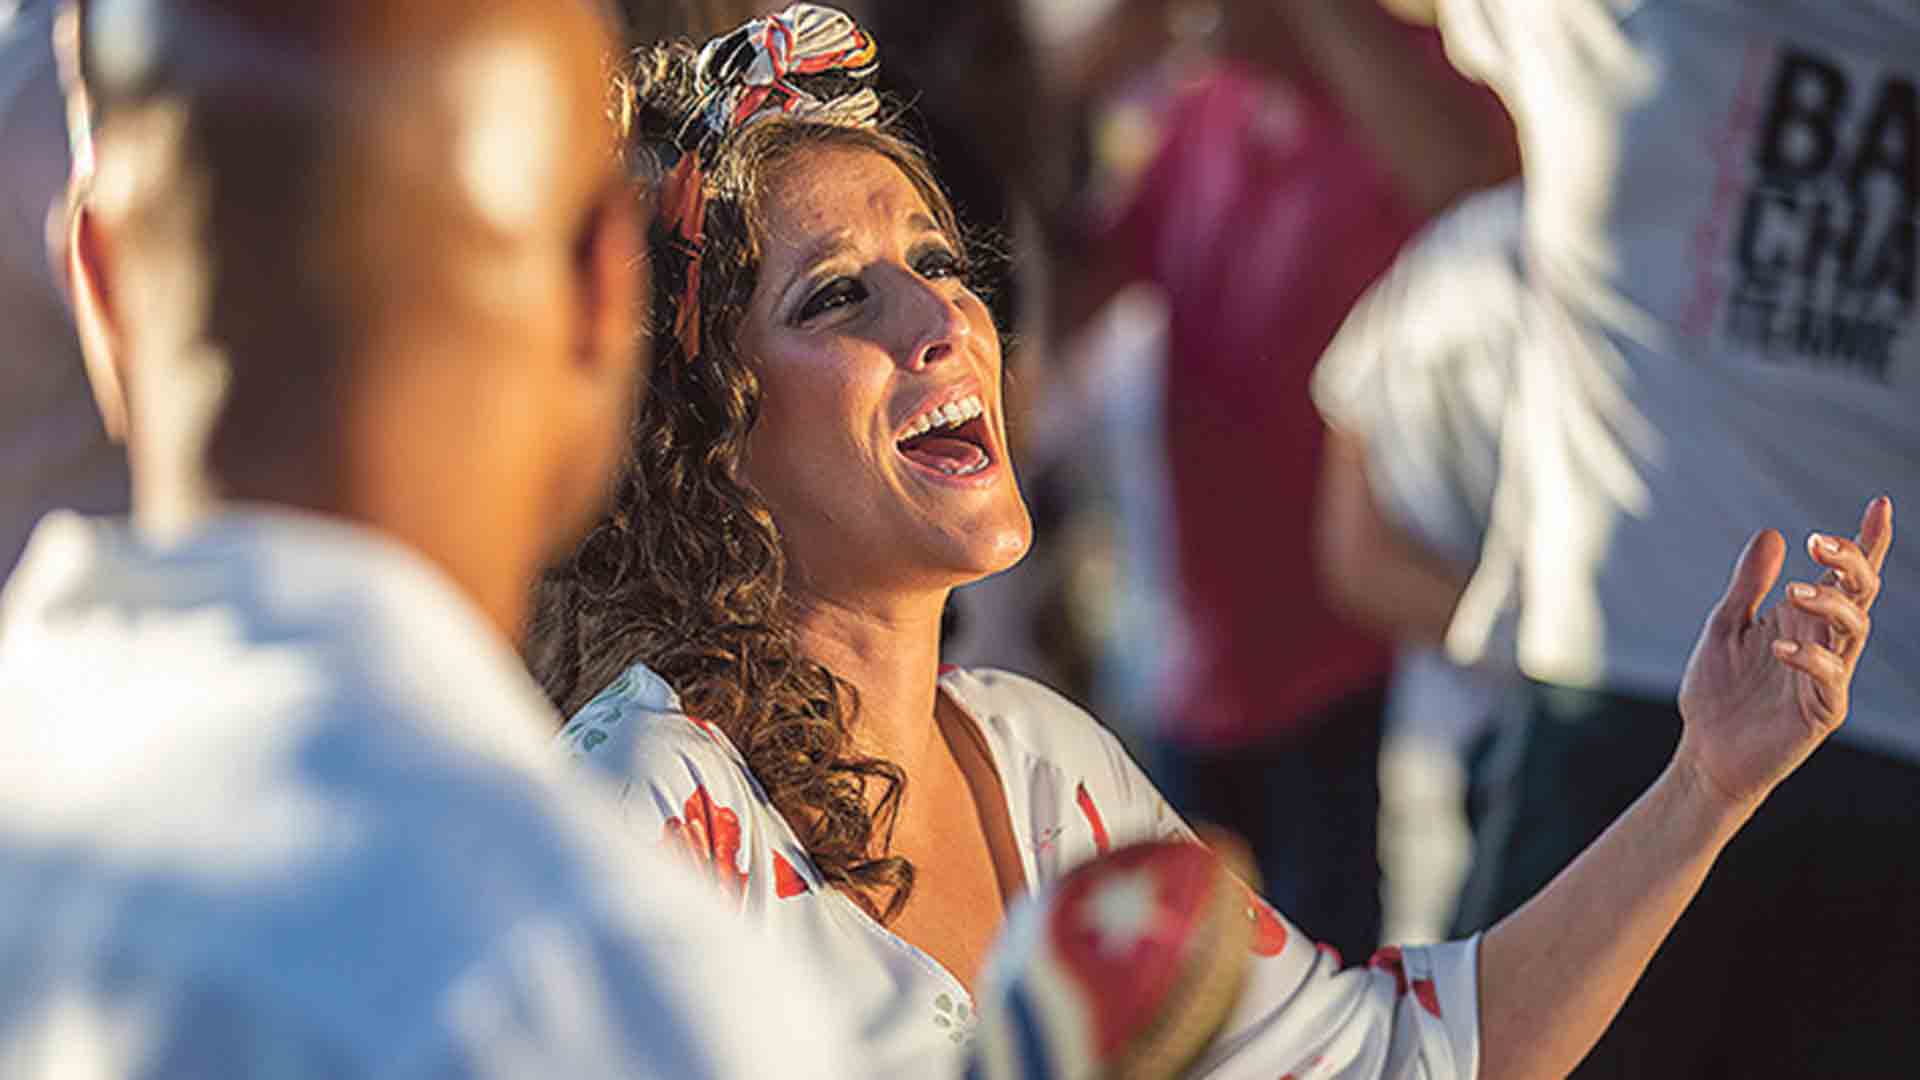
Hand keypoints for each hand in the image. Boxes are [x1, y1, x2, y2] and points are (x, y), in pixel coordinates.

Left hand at [1675, 497, 1893, 812]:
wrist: (1705, 749)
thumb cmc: (1720, 689)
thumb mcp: (1726, 624)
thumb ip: (1749, 583)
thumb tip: (1775, 534)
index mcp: (1805, 617)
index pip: (1846, 575)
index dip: (1868, 542)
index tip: (1880, 504)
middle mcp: (1824, 641)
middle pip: (1860, 593)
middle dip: (1851, 562)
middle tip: (1819, 541)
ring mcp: (1828, 675)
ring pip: (1855, 629)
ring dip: (1831, 604)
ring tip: (1794, 591)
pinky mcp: (1822, 710)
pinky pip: (1832, 678)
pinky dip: (1811, 658)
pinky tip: (1779, 648)